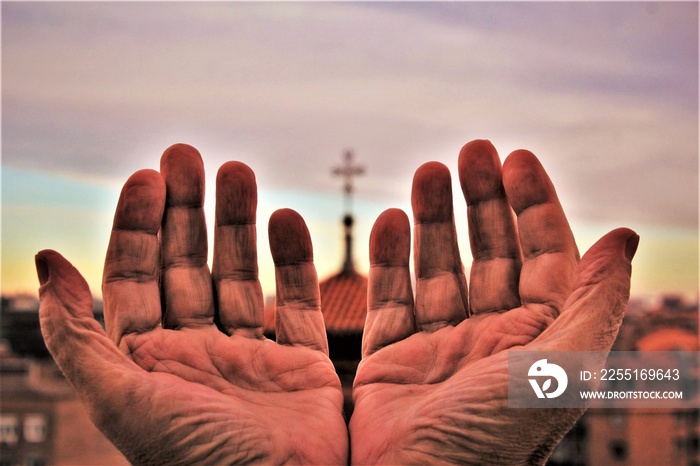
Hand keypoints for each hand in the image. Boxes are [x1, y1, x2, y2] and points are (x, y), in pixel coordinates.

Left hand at [37, 144, 347, 464]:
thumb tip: (47, 261)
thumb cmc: (198, 464)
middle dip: (185, 209)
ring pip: (238, 275)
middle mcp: (194, 354)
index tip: (148, 177)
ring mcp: (248, 358)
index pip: (134, 276)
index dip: (136, 224)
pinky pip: (295, 302)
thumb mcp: (120, 399)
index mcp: (146, 362)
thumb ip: (76, 334)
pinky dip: (293, 261)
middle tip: (188, 154)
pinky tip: (285, 219)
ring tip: (239, 170)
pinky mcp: (299, 365)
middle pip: (186, 265)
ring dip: (237, 223)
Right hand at [349, 140, 636, 464]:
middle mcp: (493, 338)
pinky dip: (389, 258)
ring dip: (434, 219)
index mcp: (540, 339)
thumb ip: (596, 301)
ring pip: (440, 267)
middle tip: (470, 150)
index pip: (545, 254)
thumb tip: (625, 236)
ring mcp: (441, 347)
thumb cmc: (496, 440)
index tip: (516, 157)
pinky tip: (387, 220)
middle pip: (491, 252)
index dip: (534, 204)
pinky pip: (392, 298)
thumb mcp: (562, 366)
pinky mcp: (394, 359)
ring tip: (427, 171)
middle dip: (483, 199)